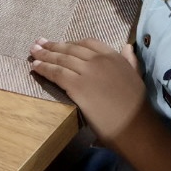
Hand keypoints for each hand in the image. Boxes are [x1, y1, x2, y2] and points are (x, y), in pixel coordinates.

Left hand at [29, 39, 147, 146]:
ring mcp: (87, 71)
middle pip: (70, 49)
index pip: (87, 43)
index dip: (70, 43)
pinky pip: (56, 73)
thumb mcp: (136, 76)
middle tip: (38, 43)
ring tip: (32, 52)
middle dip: (52, 46)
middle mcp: (99, 60)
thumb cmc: (137, 107)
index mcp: (113, 56)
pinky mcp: (77, 85)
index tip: (60, 44)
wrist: (135, 127)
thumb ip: (129, 61)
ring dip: (44, 55)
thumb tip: (126, 47)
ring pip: (61, 59)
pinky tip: (35, 67)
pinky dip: (43, 68)